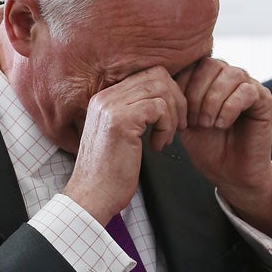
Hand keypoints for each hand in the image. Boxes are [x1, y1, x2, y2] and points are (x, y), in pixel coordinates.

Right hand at [63, 66, 186, 223]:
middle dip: (177, 99)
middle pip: (157, 75)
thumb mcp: (120, 136)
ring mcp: (111, 107)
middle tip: (179, 125)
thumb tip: (165, 99)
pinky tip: (158, 146)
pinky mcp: (121, 121)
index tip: (173, 118)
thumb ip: (135, 114)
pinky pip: (159, 108)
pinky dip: (167, 127)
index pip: (146, 74)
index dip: (168, 93)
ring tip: (166, 138)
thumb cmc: (109, 173)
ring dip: (173, 115)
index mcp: (104, 98)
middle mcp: (105, 97)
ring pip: (161, 89)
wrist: (92, 197)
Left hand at [175, 58, 271, 238]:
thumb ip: (177, 99)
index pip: (193, 63)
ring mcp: (248, 86)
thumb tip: (160, 83)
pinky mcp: (264, 99)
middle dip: (196, 93)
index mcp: (209, 79)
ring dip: (213, 100)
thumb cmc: (207, 147)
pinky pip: (247, 90)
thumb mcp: (184, 120)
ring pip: (230, 74)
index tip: (177, 113)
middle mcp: (230, 77)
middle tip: (193, 120)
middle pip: (210, 64)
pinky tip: (222, 124)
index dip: (181, 84)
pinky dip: (230, 107)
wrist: (230, 173)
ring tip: (207, 124)